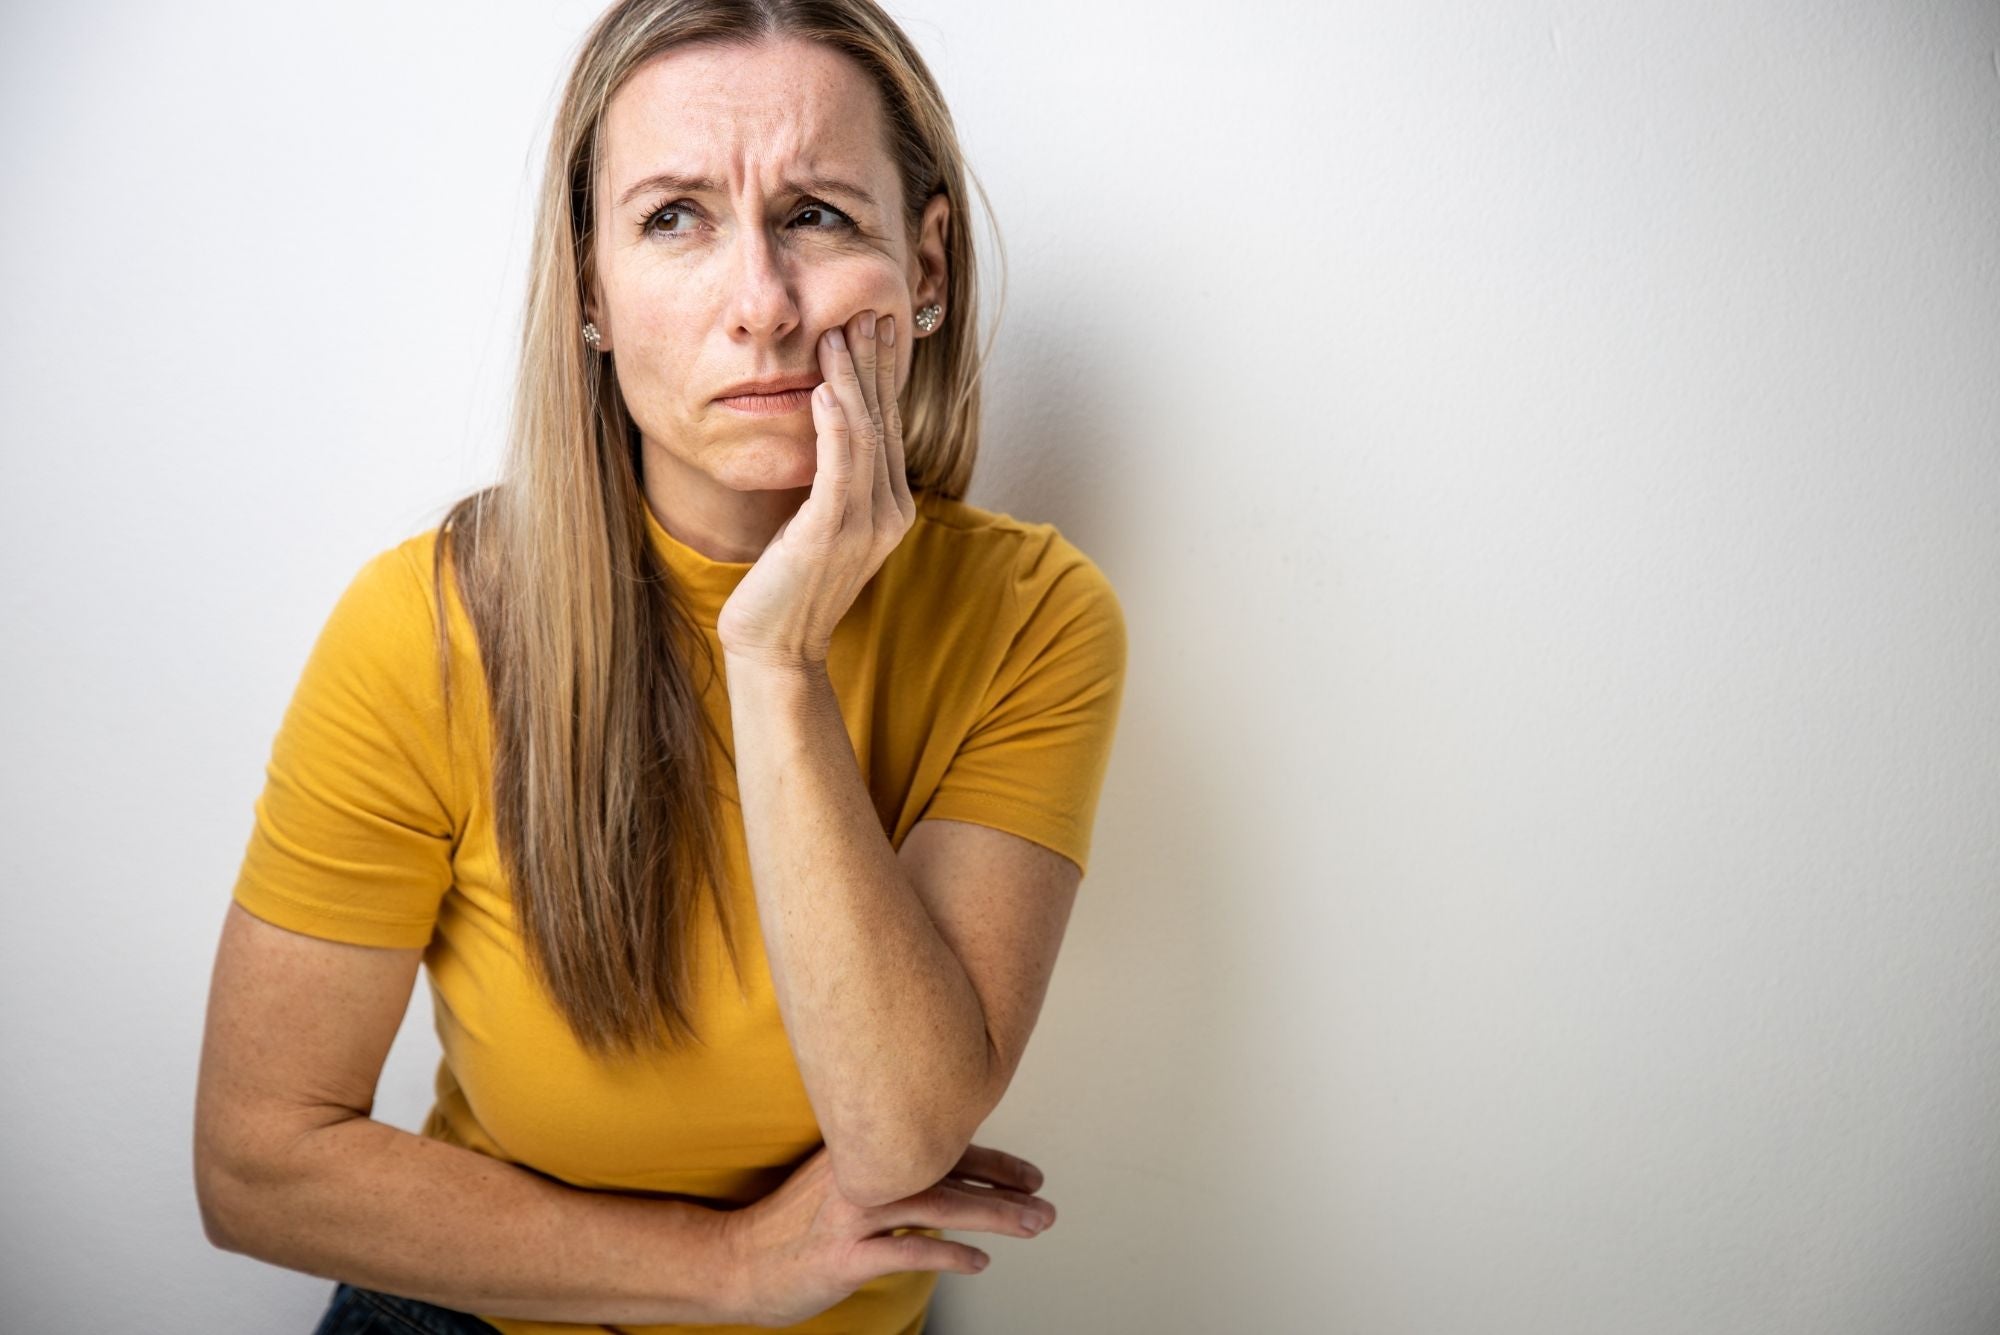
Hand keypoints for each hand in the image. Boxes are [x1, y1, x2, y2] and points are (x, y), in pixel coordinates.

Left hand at [714, 308, 915, 668]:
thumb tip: (824, 429)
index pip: (887, 425)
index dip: (881, 374)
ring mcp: (866, 523)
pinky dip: (834, 424)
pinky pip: (839, 466)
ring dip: (851, 379)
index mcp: (890, 506)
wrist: (776, 647)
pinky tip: (823, 389)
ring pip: (863, 435)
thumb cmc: (787, 586)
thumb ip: (830, 480)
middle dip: (874, 363)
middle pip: (883, 420)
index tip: (872, 326)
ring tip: (838, 334)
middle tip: (866, 309)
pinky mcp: (832, 533)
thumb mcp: (815, 523)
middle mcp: (889, 511)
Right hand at [719, 1142, 1057, 1328]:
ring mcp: (850, 1215)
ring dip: (992, 1215)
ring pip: (936, 1205)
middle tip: (1045, 1202)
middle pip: (947, 1172)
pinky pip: (907, 1250)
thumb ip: (884, 1175)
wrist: (734, 1261)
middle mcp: (860, 1174)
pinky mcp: (843, 1256)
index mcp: (862, 1152)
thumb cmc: (790, 1227)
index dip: (991, 1162)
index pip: (940, 1148)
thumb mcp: (836, 1186)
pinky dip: (949, 1254)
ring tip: (1031, 1225)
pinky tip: (977, 1262)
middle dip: (1004, 1188)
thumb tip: (943, 1175)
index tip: (1030, 1176)